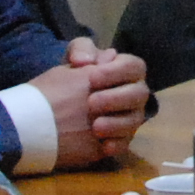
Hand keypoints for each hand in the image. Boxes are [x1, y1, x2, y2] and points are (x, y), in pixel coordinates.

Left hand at [36, 38, 150, 163]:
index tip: (92, 77)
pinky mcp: (121, 139)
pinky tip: (103, 145)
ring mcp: (129, 117)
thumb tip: (86, 60)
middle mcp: (133, 94)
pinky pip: (126, 144)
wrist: (54, 108)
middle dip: (116, 98)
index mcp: (126, 71)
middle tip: (91, 103)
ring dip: (117, 123)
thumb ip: (80, 48)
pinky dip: (116, 145)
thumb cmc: (70, 78)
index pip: (134, 66)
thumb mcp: (72, 56)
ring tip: (95, 127)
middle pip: (139, 94)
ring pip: (135, 121)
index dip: (116, 72)